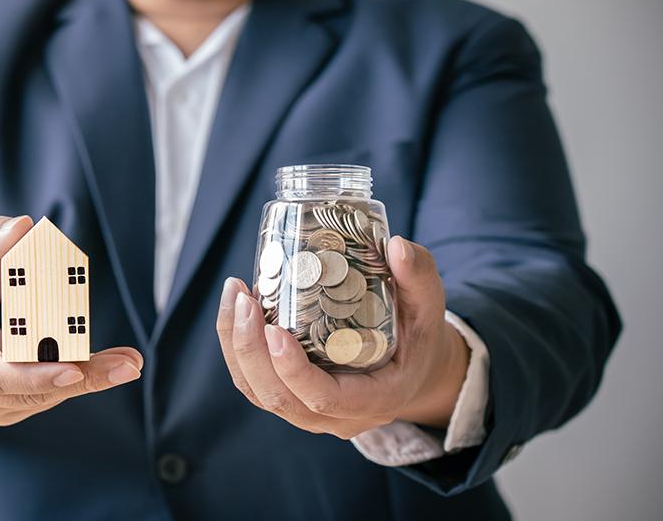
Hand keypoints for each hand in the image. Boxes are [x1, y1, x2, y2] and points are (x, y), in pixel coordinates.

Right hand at [0, 215, 142, 424]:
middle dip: (79, 379)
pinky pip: (41, 399)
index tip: (73, 371)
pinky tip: (107, 366)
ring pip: (38, 401)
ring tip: (127, 363)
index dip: (31, 376)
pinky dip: (74, 381)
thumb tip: (25, 226)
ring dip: (86, 381)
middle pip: (23, 394)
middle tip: (127, 365)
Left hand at [215, 236, 468, 438]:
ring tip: (234, 294)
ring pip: (257, 391)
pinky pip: (252, 383)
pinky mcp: (290, 399)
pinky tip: (235, 307)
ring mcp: (309, 413)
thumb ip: (419, 277)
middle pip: (278, 397)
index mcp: (374, 400)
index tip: (273, 329)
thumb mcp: (429, 307)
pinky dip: (236, 347)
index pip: (322, 398)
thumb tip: (398, 246)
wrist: (411, 369)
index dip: (292, 370)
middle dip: (250, 349)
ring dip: (235, 344)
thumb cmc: (419, 337)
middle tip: (244, 299)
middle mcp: (336, 417)